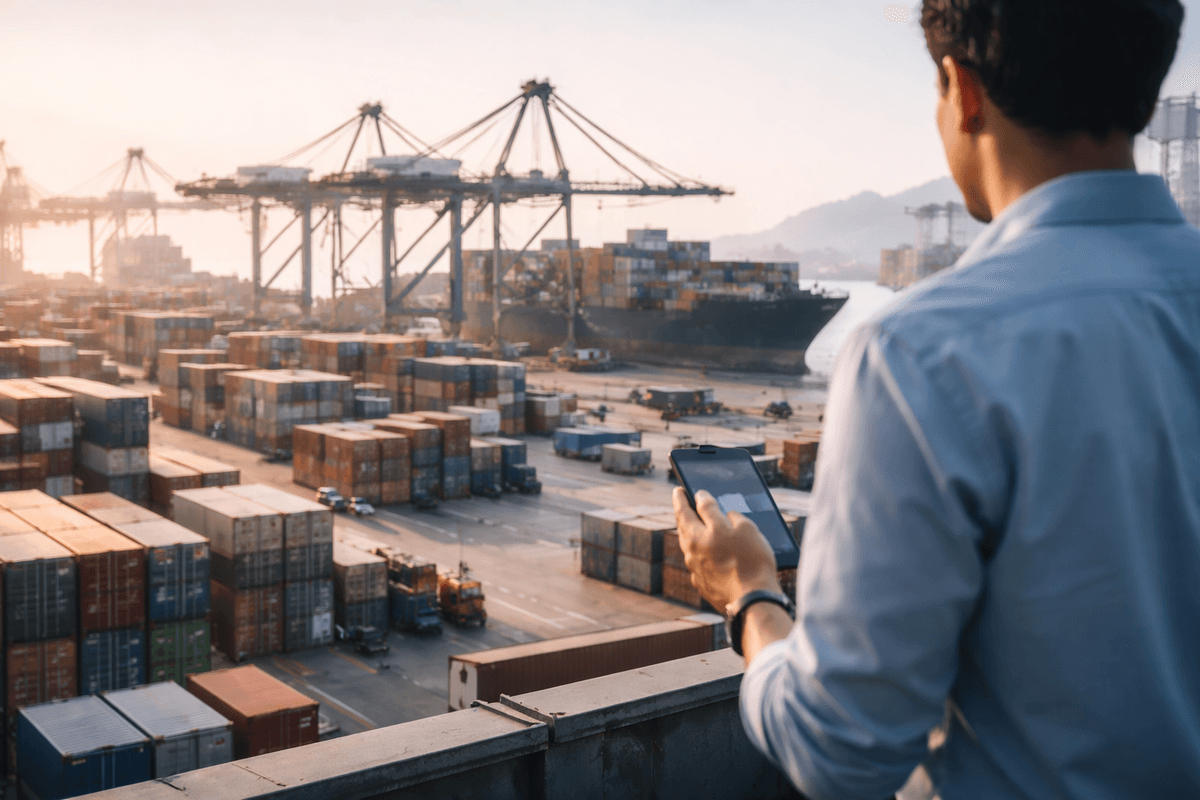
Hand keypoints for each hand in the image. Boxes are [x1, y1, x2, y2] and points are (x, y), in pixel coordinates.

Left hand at [673, 487, 781, 611]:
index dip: (694, 495)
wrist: (752, 600)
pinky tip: (703, 551)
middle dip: (681, 508)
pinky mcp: (701, 582)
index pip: (695, 506)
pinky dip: (698, 552)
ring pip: (687, 543)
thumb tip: (726, 515)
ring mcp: (694, 567)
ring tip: (688, 521)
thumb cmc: (752, 562)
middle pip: (684, 523)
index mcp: (702, 532)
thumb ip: (733, 516)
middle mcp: (693, 548)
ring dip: (686, 529)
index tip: (690, 490)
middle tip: (679, 497)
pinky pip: (696, 562)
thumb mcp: (747, 530)